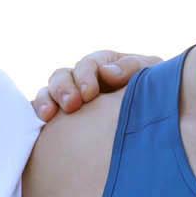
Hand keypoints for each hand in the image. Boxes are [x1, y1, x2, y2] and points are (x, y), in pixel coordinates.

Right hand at [32, 51, 157, 119]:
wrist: (158, 132)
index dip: (85, 75)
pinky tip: (40, 125)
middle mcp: (83, 82)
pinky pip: (42, 115)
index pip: (89, 64)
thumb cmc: (157, 99)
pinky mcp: (60, 123)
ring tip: (48, 116)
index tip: (89, 93)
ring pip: (48, 93)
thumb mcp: (152, 78)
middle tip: (71, 104)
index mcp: (105, 67)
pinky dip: (37, 115)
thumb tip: (107, 72)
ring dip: (46, 101)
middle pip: (63, 76)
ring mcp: (70, 102)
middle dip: (64, 88)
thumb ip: (132, 68)